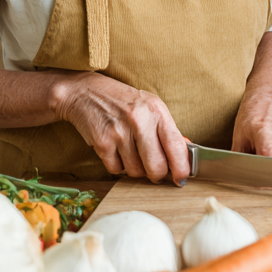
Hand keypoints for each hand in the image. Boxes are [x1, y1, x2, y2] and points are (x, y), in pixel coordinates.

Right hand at [51, 72, 190, 183]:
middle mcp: (139, 121)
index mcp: (156, 111)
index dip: (181, 167)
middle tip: (155, 172)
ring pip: (136, 172)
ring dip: (136, 169)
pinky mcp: (102, 143)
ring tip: (132, 153)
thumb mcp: (150, 108)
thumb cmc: (124, 101)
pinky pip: (116, 170)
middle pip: (156, 167)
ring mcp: (119, 133)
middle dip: (157, 175)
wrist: (86, 92)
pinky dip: (118, 166)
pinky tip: (116, 150)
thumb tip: (185, 156)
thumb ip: (167, 132)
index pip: (176, 145)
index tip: (181, 179)